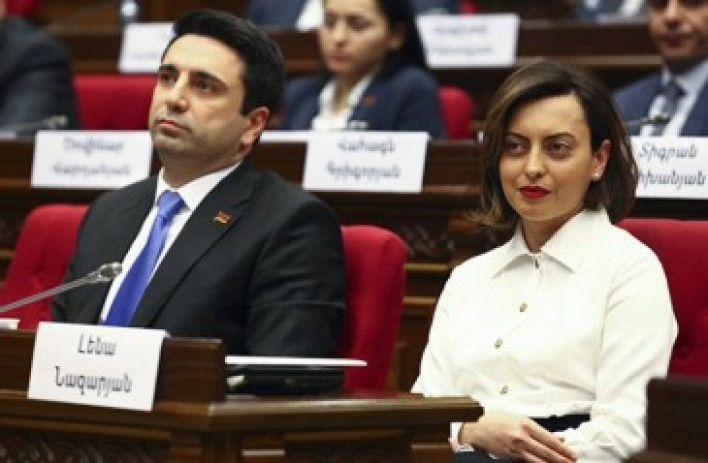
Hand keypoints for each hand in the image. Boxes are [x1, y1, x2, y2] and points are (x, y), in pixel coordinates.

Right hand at [459, 410, 576, 462]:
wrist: (476, 427)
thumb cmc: (496, 420)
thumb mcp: (519, 419)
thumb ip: (539, 430)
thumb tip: (559, 437)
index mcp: (525, 424)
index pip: (549, 439)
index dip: (563, 449)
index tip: (572, 454)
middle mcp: (521, 437)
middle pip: (546, 452)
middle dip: (561, 459)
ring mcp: (515, 448)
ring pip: (538, 460)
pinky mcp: (509, 456)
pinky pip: (527, 462)